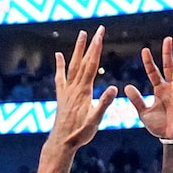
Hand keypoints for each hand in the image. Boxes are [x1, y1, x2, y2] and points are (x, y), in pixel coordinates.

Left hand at [47, 28, 108, 150]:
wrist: (61, 143)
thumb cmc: (80, 134)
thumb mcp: (95, 120)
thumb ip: (104, 104)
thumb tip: (113, 88)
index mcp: (84, 91)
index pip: (91, 65)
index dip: (96, 49)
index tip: (101, 34)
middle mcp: (74, 87)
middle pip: (83, 61)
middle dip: (91, 44)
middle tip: (97, 29)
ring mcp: (67, 91)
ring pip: (72, 65)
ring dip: (77, 50)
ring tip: (82, 34)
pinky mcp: (62, 96)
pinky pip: (60, 77)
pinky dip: (60, 65)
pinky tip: (58, 55)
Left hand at [127, 36, 172, 142]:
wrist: (169, 137)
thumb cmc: (159, 124)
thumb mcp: (143, 112)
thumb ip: (136, 99)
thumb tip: (126, 86)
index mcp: (160, 89)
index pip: (154, 72)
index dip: (149, 62)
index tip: (144, 50)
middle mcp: (170, 88)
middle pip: (169, 68)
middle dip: (168, 54)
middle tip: (168, 39)